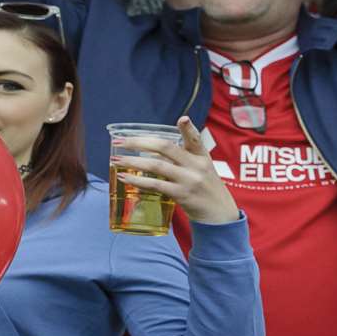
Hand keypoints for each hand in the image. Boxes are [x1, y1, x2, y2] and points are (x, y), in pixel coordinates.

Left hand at [112, 116, 239, 224]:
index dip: (188, 128)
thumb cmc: (206, 191)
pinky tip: (125, 178)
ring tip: (115, 160)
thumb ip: (182, 159)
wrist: (221, 217)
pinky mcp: (182, 195)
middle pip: (165, 147)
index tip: (182, 119)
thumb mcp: (201, 170)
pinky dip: (138, 181)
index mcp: (202, 157)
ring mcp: (189, 180)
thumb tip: (149, 151)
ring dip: (133, 162)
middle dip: (139, 142)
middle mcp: (197, 165)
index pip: (196, 139)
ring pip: (156, 165)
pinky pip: (156, 185)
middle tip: (119, 141)